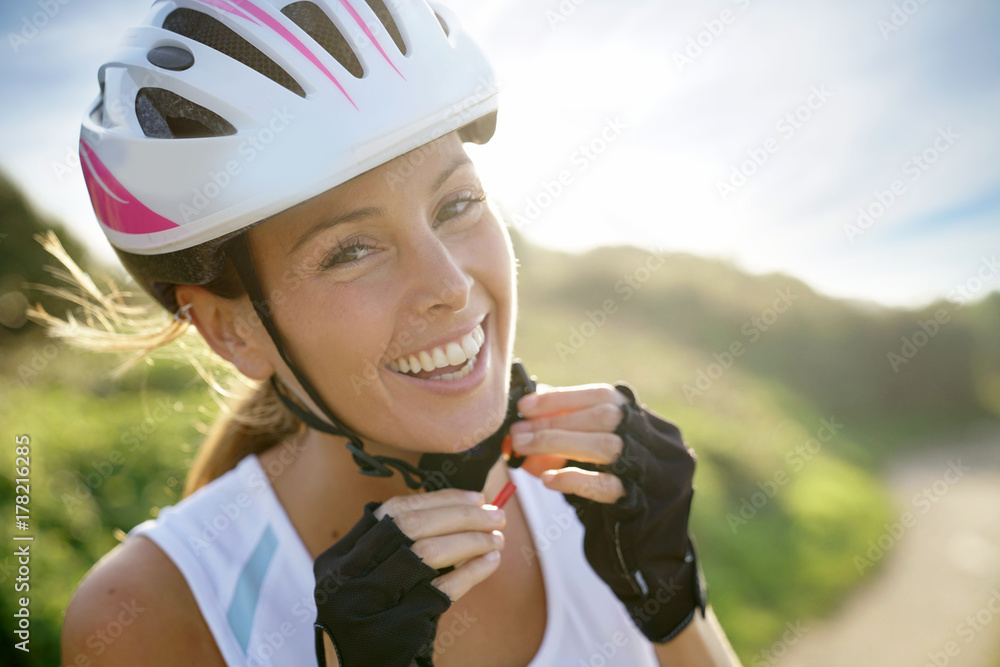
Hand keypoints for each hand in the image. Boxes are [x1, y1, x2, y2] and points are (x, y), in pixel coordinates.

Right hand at [313, 489, 503, 666]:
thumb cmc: (369, 621)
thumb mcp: (364, 580)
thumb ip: (394, 547)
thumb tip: (457, 510)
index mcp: (342, 558)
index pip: (395, 510)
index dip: (440, 500)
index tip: (474, 498)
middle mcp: (351, 575)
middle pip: (413, 526)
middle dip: (461, 516)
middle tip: (496, 515)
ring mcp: (372, 601)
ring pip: (428, 553)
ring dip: (471, 540)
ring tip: (497, 539)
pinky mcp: (399, 626)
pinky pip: (444, 590)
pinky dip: (472, 571)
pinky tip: (491, 562)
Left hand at [508, 383, 627, 500]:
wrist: (646, 493)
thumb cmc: (610, 452)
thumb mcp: (594, 428)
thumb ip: (568, 415)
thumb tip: (530, 405)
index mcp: (630, 411)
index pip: (599, 395)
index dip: (560, 398)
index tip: (524, 406)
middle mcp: (638, 432)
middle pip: (601, 418)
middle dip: (552, 422)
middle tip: (516, 432)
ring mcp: (639, 463)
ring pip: (604, 447)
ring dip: (557, 444)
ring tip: (522, 447)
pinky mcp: (631, 493)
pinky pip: (605, 485)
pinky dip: (573, 480)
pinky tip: (547, 479)